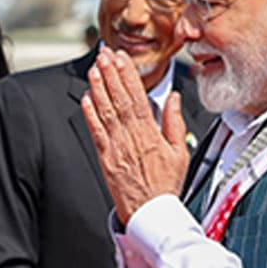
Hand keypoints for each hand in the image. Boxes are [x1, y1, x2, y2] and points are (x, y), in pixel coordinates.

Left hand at [81, 48, 189, 223]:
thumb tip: (173, 97)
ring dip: (99, 88)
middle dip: (111, 74)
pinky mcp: (105, 158)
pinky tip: (86, 98)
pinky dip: (90, 114)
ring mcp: (117, 148)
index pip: (138, 98)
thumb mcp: (180, 152)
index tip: (122, 58)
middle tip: (105, 54)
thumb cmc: (166, 185)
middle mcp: (132, 138)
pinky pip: (96, 132)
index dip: (129, 76)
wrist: (151, 213)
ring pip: (106, 112)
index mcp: (152, 135)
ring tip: (94, 69)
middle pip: (120, 100)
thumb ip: (174, 122)